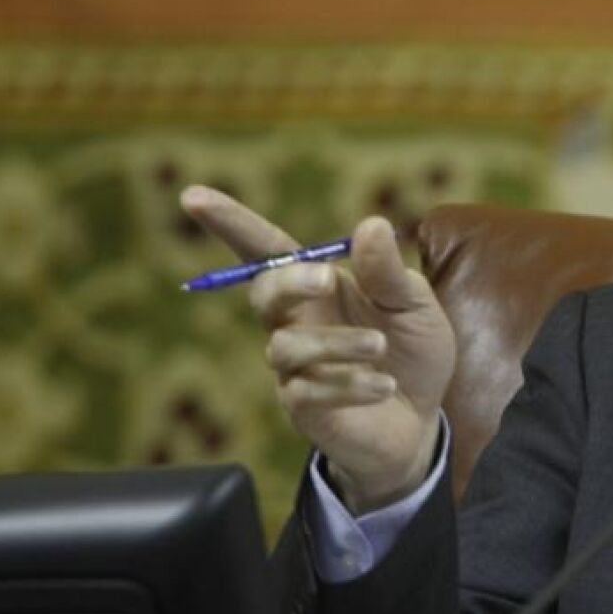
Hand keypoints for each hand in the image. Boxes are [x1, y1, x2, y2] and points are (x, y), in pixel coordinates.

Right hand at [180, 185, 457, 512]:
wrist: (421, 417)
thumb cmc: (411, 350)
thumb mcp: (413, 304)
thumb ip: (388, 271)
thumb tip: (370, 224)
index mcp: (317, 286)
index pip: (266, 249)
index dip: (230, 223)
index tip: (191, 195)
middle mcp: (295, 322)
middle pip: (263, 293)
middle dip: (288, 281)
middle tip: (325, 278)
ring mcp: (292, 367)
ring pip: (287, 347)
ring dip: (338, 343)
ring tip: (380, 347)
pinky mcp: (301, 407)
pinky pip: (310, 392)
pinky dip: (351, 385)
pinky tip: (384, 386)